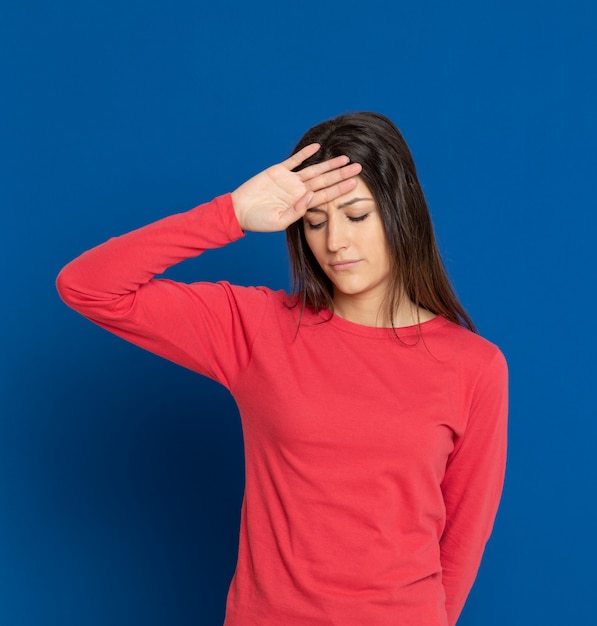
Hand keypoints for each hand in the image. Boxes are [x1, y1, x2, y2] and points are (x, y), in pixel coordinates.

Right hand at [231, 144, 361, 231]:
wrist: (239, 211)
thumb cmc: (258, 221)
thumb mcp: (279, 221)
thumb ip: (296, 210)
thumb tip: (311, 197)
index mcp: (301, 203)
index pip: (325, 195)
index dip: (340, 189)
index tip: (355, 183)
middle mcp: (298, 190)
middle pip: (324, 180)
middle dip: (341, 175)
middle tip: (358, 168)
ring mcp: (289, 180)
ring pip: (314, 170)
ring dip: (329, 164)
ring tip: (344, 158)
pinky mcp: (277, 171)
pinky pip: (294, 160)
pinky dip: (305, 153)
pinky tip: (317, 147)